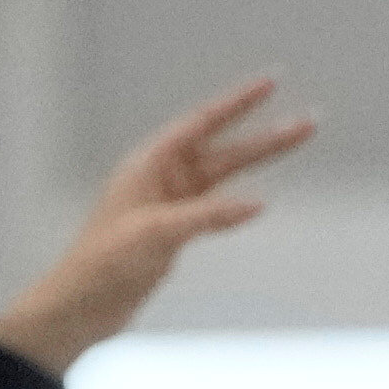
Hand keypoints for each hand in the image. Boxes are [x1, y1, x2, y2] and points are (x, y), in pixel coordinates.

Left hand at [0, 74, 309, 370]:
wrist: (82, 305)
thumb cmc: (102, 263)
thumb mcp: (155, 234)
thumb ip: (206, 216)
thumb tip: (257, 203)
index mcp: (150, 164)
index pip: (202, 124)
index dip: (237, 104)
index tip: (269, 84)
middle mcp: (162, 178)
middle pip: (224, 150)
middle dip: (265, 137)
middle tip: (306, 124)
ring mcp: (171, 206)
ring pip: (225, 178)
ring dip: (259, 165)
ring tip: (294, 148)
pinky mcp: (175, 233)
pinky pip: (215, 210)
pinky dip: (239, 205)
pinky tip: (261, 200)